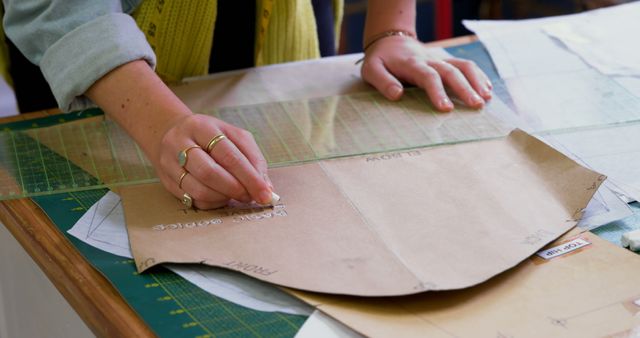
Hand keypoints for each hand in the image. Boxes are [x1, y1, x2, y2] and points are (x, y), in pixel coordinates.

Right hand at [156, 114, 272, 208]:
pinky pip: (192, 199)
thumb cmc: (211, 137)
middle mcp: (181, 143)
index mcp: (202, 127)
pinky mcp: (166, 181)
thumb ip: (253, 158)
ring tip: (236, 196)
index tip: (265, 193)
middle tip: (250, 197)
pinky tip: (221, 197)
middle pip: (210, 172)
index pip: (229, 155)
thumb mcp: (234, 136)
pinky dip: (212, 203)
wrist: (172, 133)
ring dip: (224, 198)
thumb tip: (266, 187)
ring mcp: (170, 163)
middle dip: (235, 189)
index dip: (250, 177)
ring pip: (198, 190)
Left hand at [360, 35, 492, 110]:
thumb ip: (383, 81)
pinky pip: (466, 65)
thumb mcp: (371, 69)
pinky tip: (487, 89)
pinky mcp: (447, 61)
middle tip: (476, 105)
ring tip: (486, 99)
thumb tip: (397, 95)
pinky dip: (479, 76)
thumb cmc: (381, 60)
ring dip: (477, 81)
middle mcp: (430, 60)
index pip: (428, 77)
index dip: (438, 92)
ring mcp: (441, 59)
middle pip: (452, 71)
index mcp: (412, 64)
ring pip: (463, 65)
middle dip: (465, 88)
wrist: (391, 41)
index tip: (446, 109)